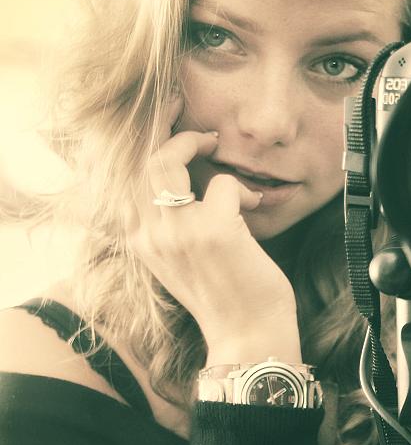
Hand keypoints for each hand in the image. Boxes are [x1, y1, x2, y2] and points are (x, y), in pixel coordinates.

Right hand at [124, 96, 300, 350]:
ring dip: (194, 142)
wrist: (248, 336)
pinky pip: (224, 183)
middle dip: (162, 123)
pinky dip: (242, 188)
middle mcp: (148, 234)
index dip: (140, 140)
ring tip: (213, 142)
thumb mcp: (180, 259)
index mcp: (138, 240)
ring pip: (166, 160)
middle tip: (182, 108)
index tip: (161, 117)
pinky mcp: (213, 231)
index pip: (123, 176)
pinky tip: (253, 205)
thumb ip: (170, 224)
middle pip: (139, 159)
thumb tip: (185, 185)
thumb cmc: (224, 296)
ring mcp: (178, 232)